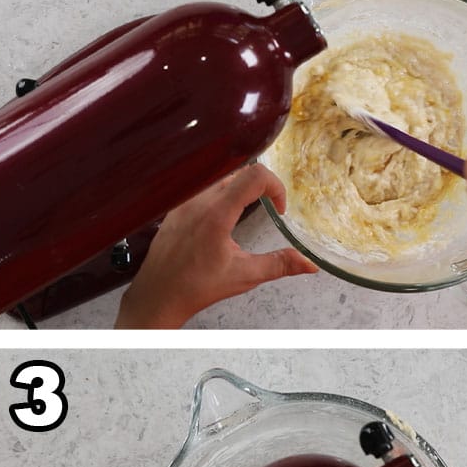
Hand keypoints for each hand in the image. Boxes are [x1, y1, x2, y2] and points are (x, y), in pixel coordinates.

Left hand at [115, 164, 318, 327]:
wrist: (158, 295)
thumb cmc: (196, 287)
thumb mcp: (245, 276)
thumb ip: (280, 265)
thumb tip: (309, 264)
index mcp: (216, 214)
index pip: (254, 176)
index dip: (275, 187)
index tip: (278, 209)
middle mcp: (198, 201)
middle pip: (239, 172)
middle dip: (261, 186)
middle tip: (269, 207)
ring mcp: (183, 201)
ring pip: (220, 177)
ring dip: (241, 187)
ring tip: (249, 209)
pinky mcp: (175, 206)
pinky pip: (203, 187)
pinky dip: (221, 193)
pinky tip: (223, 216)